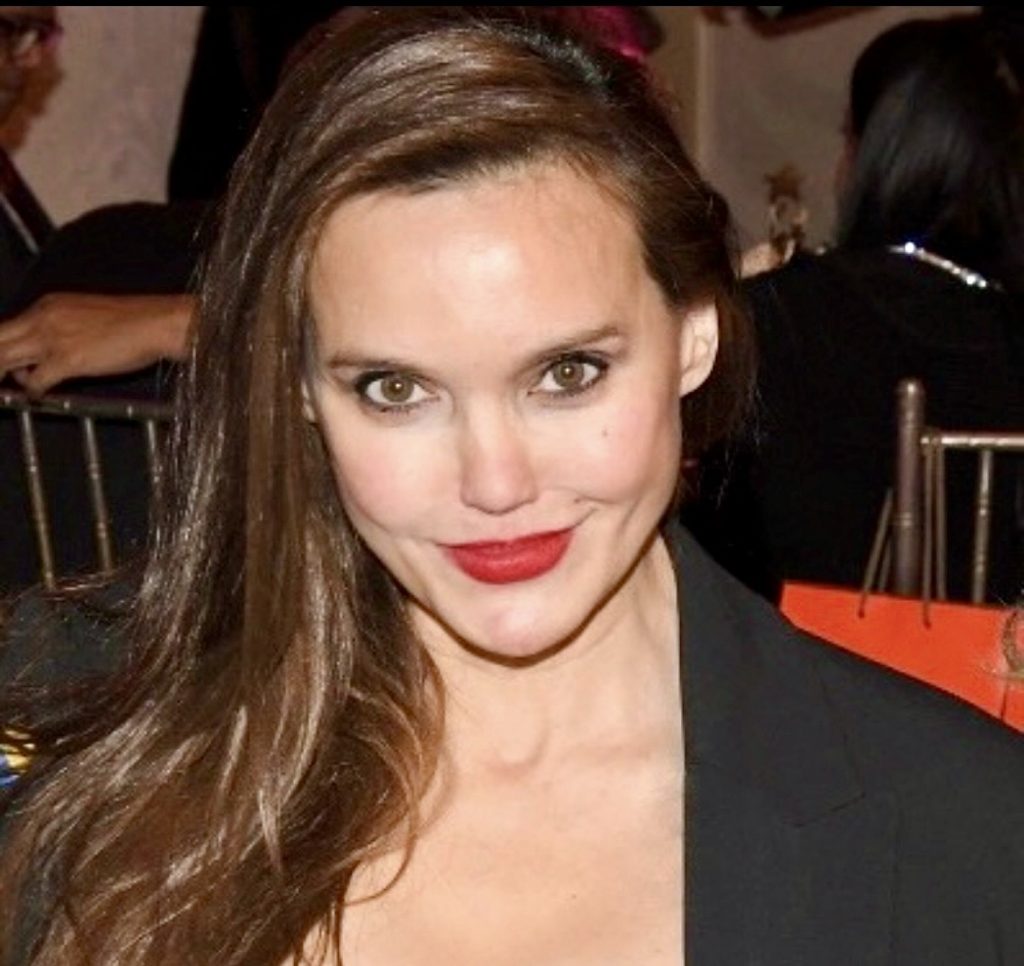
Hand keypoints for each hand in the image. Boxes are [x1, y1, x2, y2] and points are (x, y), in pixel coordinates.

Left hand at [0, 292, 194, 395]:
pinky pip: (35, 381)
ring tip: (10, 392)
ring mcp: (52, 339)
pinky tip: (39, 396)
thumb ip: (64, 330)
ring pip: (4, 359)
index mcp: (48, 306)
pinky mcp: (67, 359)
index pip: (6, 327)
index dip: (0, 349)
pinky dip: (32, 392)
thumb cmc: (133, 322)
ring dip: (6, 378)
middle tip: (2, 382)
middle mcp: (43, 318)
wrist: (156, 322)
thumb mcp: (87, 317)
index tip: (4, 366)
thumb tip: (52, 353)